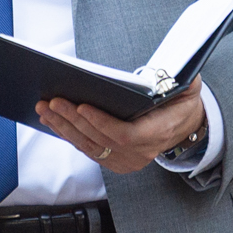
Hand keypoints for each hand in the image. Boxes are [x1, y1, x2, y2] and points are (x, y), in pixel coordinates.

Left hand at [35, 81, 204, 174]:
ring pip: (89, 146)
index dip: (101, 122)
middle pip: (100, 139)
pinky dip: (69, 134)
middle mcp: (140, 153)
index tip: (81, 106)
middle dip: (73, 120)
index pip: (125, 134)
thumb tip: (163, 70)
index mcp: (158, 134)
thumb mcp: (187, 86)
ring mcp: (127, 161)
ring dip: (64, 128)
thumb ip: (178, 79)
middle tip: (52, 101)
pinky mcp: (115, 161)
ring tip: (45, 109)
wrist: (184, 125)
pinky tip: (53, 120)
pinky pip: (88, 149)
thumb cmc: (182, 101)